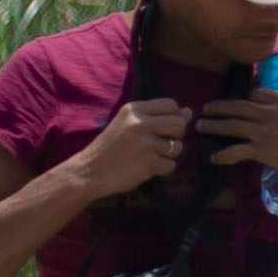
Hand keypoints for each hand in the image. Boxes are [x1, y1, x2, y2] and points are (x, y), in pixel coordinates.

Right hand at [69, 98, 194, 200]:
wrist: (88, 171)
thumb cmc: (111, 147)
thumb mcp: (128, 124)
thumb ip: (157, 117)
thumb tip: (189, 111)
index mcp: (133, 110)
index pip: (171, 105)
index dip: (173, 117)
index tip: (161, 128)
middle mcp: (139, 123)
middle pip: (180, 123)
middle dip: (176, 135)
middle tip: (159, 143)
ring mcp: (145, 144)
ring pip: (178, 147)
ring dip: (168, 154)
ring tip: (148, 156)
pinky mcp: (149, 163)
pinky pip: (171, 165)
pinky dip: (162, 169)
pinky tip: (145, 168)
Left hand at [198, 87, 277, 192]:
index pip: (257, 94)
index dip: (248, 98)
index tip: (243, 103)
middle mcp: (268, 113)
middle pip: (237, 107)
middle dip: (219, 107)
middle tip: (205, 109)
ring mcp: (262, 131)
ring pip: (231, 126)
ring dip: (213, 126)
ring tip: (200, 127)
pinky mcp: (261, 150)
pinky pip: (235, 151)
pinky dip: (222, 154)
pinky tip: (213, 158)